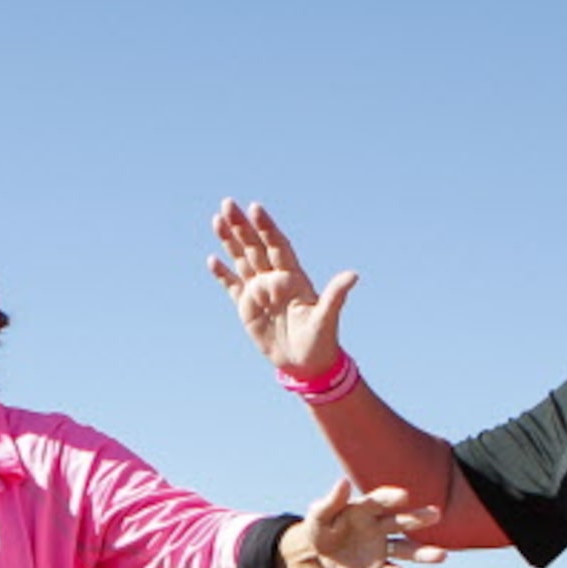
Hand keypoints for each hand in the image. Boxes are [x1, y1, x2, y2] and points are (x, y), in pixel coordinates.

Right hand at [208, 200, 356, 376]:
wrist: (307, 364)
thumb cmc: (321, 341)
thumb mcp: (327, 318)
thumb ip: (336, 295)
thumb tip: (353, 275)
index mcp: (293, 277)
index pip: (277, 246)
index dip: (266, 227)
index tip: (255, 208)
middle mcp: (275, 279)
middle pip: (255, 246)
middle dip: (242, 226)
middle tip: (228, 203)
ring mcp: (260, 292)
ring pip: (242, 260)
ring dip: (229, 241)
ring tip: (217, 219)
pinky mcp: (247, 308)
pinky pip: (232, 287)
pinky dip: (223, 274)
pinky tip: (212, 259)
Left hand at [295, 481, 445, 567]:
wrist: (317, 551)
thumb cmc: (319, 527)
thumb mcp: (318, 514)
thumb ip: (331, 501)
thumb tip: (343, 482)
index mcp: (366, 509)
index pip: (381, 501)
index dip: (392, 498)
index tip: (404, 496)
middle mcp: (379, 526)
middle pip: (401, 522)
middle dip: (418, 518)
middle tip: (435, 514)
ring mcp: (381, 547)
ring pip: (405, 549)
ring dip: (423, 553)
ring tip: (442, 556)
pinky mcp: (378, 567)